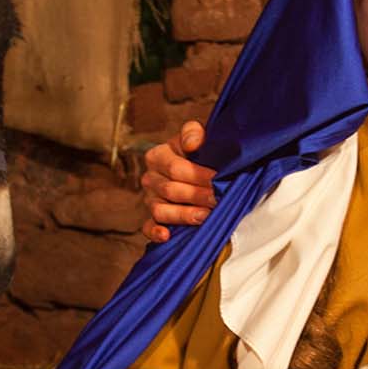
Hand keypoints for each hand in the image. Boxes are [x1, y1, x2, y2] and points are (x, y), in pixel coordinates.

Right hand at [140, 120, 218, 242]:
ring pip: (161, 211)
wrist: (199, 165)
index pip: (176, 168)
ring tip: (205, 216)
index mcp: (157, 156)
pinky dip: (155, 233)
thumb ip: (193, 132)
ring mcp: (150, 200)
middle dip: (198, 196)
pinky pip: (148, 227)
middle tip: (219, 200)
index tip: (219, 179)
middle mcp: (150, 178)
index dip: (199, 175)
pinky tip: (167, 236)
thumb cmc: (199, 150)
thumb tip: (192, 144)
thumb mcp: (197, 135)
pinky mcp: (152, 218)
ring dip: (184, 215)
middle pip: (171, 191)